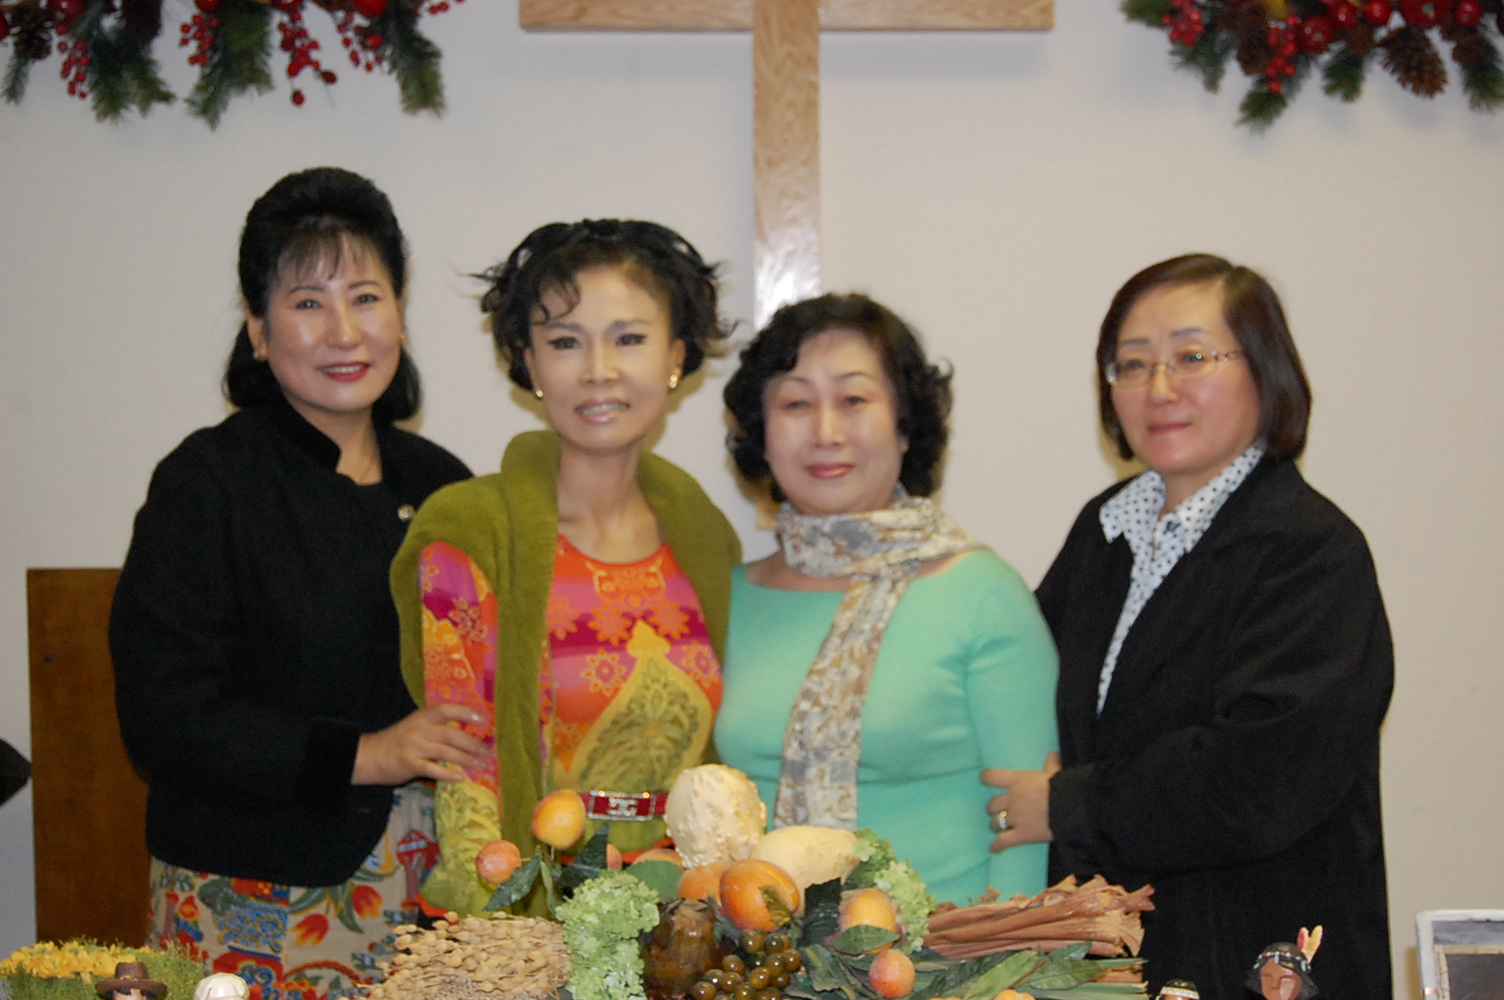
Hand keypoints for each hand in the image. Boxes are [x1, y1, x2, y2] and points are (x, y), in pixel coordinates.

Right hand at [352, 703, 489, 785]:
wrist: (369, 755)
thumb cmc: (398, 741)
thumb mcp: (416, 726)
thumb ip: (436, 727)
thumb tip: (467, 734)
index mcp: (422, 716)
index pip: (447, 710)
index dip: (466, 713)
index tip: (484, 719)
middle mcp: (419, 729)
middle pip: (451, 734)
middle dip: (473, 743)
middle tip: (488, 752)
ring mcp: (414, 746)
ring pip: (446, 751)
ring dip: (467, 759)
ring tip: (482, 765)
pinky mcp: (409, 764)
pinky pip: (433, 769)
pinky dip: (448, 774)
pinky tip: (461, 778)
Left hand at [981, 751, 1060, 851]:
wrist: (1074, 808)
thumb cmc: (1065, 788)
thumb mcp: (1056, 774)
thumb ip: (1051, 765)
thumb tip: (1054, 754)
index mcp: (1018, 781)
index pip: (991, 777)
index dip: (986, 779)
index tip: (984, 780)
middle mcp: (1012, 798)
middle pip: (992, 805)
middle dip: (994, 809)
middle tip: (1001, 812)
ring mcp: (1016, 817)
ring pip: (995, 823)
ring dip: (996, 826)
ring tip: (1001, 829)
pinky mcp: (1022, 835)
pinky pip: (1003, 842)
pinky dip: (997, 846)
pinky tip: (994, 849)